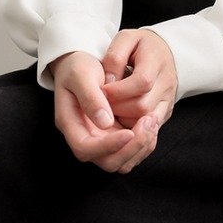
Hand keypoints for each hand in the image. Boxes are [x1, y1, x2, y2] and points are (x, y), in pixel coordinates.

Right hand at [49, 51, 158, 172]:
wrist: (84, 61)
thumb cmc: (78, 66)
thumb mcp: (81, 74)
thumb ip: (91, 97)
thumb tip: (105, 122)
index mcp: (70, 123)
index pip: (85, 148)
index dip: (108, 146)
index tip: (129, 132)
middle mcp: (85, 136)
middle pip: (107, 162)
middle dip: (131, 148)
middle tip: (148, 122)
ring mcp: (101, 138)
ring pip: (122, 161)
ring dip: (141, 146)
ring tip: (153, 120)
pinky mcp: (115, 135)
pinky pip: (131, 150)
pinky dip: (145, 142)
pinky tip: (152, 122)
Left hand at [102, 29, 177, 130]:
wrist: (165, 51)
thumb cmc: (142, 45)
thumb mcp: (126, 39)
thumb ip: (115, 57)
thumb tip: (108, 82)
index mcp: (157, 61)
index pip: (141, 82)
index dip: (118, 91)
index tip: (101, 90)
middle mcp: (167, 83)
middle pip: (143, 106)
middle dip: (117, 108)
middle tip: (102, 102)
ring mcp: (168, 99)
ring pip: (145, 120)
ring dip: (123, 118)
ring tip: (110, 108)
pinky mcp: (166, 111)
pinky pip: (149, 127)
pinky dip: (132, 125)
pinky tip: (120, 115)